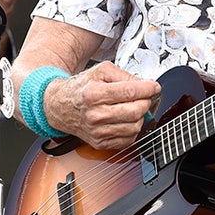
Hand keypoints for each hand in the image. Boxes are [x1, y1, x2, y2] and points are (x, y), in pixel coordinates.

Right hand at [43, 61, 159, 149]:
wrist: (59, 107)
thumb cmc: (80, 88)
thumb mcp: (100, 71)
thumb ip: (124, 75)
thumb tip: (144, 84)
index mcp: (94, 94)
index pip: (130, 92)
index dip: (148, 88)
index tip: (154, 86)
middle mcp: (95, 115)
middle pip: (135, 111)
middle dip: (146, 101)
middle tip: (145, 96)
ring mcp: (97, 131)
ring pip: (134, 126)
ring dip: (140, 116)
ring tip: (134, 107)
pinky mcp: (100, 143)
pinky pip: (128, 139)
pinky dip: (133, 129)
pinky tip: (127, 119)